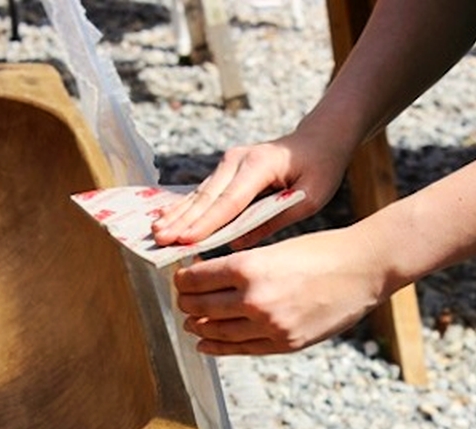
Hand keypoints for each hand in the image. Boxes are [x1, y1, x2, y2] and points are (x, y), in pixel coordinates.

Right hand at [152, 129, 348, 248]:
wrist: (319, 138)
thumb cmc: (320, 168)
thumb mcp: (310, 198)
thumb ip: (275, 219)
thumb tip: (237, 243)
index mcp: (261, 165)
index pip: (230, 200)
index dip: (207, 223)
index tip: (185, 241)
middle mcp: (239, 159)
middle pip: (207, 196)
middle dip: (182, 220)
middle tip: (159, 240)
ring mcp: (230, 161)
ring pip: (200, 193)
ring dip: (177, 214)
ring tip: (155, 232)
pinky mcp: (226, 168)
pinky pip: (204, 192)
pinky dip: (185, 207)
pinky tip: (166, 219)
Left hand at [174, 227, 383, 354]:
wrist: (363, 269)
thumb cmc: (320, 251)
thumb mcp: (273, 249)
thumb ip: (239, 266)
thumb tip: (204, 275)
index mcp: (248, 267)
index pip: (196, 279)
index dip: (182, 280)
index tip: (180, 279)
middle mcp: (255, 299)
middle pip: (200, 307)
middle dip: (186, 303)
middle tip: (183, 300)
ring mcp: (270, 326)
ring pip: (216, 332)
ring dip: (198, 327)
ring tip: (191, 323)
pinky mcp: (285, 343)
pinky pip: (241, 349)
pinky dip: (218, 347)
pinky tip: (206, 344)